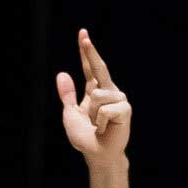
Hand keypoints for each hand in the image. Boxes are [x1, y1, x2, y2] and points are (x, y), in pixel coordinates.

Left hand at [55, 30, 130, 159]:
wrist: (97, 153)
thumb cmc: (84, 136)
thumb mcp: (70, 114)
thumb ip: (67, 95)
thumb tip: (62, 73)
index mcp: (94, 90)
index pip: (90, 68)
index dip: (86, 52)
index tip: (83, 35)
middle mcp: (108, 91)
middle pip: (100, 67)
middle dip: (90, 51)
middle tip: (83, 34)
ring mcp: (119, 99)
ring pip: (97, 95)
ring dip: (92, 114)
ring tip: (97, 124)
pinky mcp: (125, 109)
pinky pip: (105, 110)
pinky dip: (100, 122)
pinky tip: (105, 128)